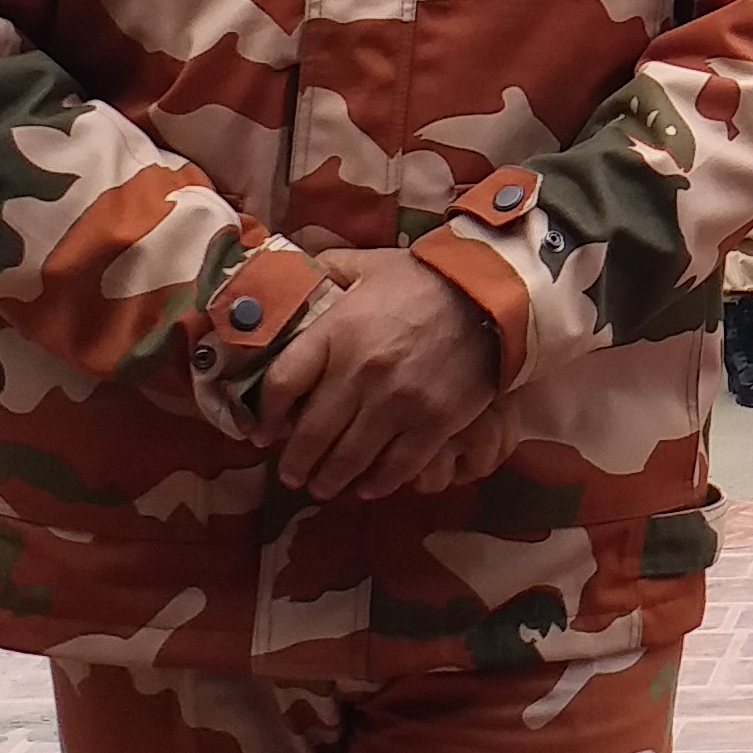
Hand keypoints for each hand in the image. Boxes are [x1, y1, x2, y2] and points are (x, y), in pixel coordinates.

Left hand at [257, 252, 509, 500]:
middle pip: (311, 433)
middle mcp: (360, 372)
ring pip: (349, 458)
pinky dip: (377, 483)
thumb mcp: (368, 264)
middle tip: (291, 474)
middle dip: (296, 462)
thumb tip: (290, 272)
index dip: (266, 415)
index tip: (262, 432)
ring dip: (330, 480)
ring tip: (323, 487)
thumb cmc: (424, 279)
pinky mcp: (433, 423)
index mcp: (337, 331)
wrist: (490, 295)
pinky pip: (397, 466)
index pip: (282, 383)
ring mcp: (397, 403)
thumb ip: (326, 269)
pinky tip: (367, 488)